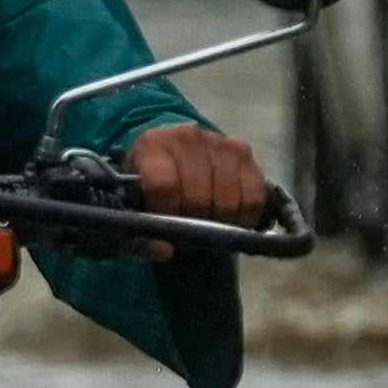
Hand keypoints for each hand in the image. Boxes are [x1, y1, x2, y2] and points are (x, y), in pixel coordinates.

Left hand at [126, 123, 269, 241]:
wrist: (172, 155)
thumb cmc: (149, 186)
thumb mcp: (133, 209)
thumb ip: (140, 237)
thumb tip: (166, 251)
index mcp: (152, 146)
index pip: (165, 186)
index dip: (168, 213)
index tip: (167, 222)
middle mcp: (187, 137)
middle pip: (199, 197)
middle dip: (196, 220)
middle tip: (190, 224)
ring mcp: (218, 142)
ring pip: (229, 200)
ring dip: (221, 219)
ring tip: (209, 219)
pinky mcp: (243, 151)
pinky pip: (254, 197)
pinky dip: (245, 215)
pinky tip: (231, 215)